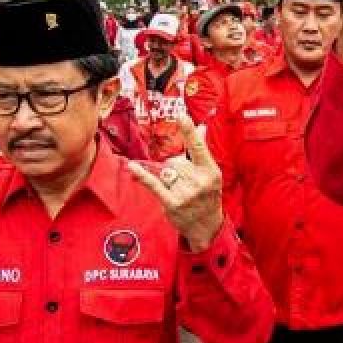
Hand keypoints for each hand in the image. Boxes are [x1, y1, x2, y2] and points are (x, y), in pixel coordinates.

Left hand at [130, 118, 223, 251]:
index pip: (198, 147)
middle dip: (175, 168)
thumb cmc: (208, 196)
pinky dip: (142, 176)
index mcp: (211, 171)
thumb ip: (202, 150)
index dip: (189, 131)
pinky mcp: (172, 203)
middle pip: (174, 161)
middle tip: (186, 182)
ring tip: (179, 190)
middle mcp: (199, 181)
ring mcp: (185, 193)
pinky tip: (132, 166)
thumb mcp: (211, 174)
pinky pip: (154, 184)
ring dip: (167, 178)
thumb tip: (201, 126)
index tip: (181, 116)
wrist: (206, 227)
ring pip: (164, 172)